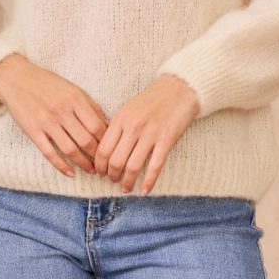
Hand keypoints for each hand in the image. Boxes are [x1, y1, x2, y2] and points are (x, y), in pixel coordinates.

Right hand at [0, 54, 110, 179]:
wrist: (16, 78)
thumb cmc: (48, 83)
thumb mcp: (72, 89)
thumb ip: (90, 106)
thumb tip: (109, 126)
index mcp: (75, 98)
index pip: (97, 126)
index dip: (107, 142)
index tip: (111, 151)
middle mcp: (62, 110)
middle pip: (86, 140)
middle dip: (98, 157)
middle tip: (104, 166)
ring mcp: (46, 121)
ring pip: (70, 149)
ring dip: (83, 164)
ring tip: (91, 171)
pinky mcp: (32, 130)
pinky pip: (49, 153)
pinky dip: (62, 166)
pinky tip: (71, 173)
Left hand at [94, 73, 199, 195]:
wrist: (179, 88)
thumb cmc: (153, 99)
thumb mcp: (129, 108)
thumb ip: (118, 127)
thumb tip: (106, 150)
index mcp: (121, 118)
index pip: (103, 149)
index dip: (99, 165)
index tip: (100, 173)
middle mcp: (133, 126)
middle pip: (115, 160)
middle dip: (111, 175)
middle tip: (112, 181)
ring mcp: (150, 134)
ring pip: (132, 167)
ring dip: (127, 182)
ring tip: (126, 187)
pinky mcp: (166, 140)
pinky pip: (155, 167)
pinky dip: (148, 182)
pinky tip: (144, 191)